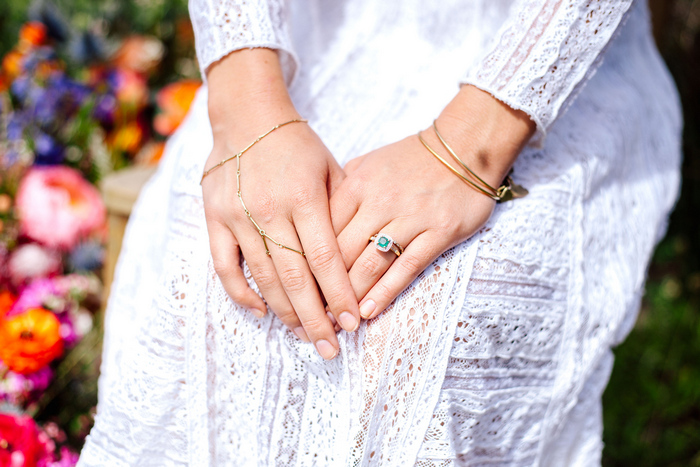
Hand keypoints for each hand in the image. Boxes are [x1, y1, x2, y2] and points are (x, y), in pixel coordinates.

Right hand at [202, 49, 359, 359]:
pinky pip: (225, 265)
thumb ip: (341, 211)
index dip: (339, 295)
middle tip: (329, 349)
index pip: (325, 258)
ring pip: (263, 277)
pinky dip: (241, 292)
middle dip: (314, 318)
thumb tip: (358, 256)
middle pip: (295, 277)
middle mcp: (270, 210)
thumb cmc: (296, 144)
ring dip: (284, 312)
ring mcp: (238, 216)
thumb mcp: (330, 168)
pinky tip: (260, 312)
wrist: (246, 116)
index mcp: (303, 197)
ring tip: (303, 337)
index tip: (351, 323)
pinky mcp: (215, 219)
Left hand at [330, 85, 534, 318]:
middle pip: (342, 253)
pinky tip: (369, 311)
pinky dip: (386, 292)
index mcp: (356, 185)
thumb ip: (342, 188)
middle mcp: (379, 202)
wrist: (464, 146)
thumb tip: (317, 217)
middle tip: (312, 314)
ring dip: (351, 297)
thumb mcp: (368, 164)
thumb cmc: (411, 159)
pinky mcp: (439, 232)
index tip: (298, 288)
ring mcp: (410, 218)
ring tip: (337, 321)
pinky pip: (407, 267)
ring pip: (371, 264)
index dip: (307, 264)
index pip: (323, 231)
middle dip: (324, 288)